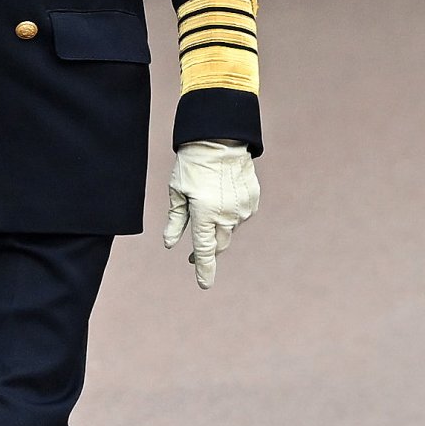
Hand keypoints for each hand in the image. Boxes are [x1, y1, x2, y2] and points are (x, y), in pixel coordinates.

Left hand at [163, 141, 258, 289]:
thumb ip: (176, 221)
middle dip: (207, 250)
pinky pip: (239, 216)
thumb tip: (171, 244)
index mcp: (205, 214)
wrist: (221, 140)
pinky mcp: (252, 201)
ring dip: (217, 228)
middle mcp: (227, 216)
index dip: (203, 269)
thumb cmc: (193, 164)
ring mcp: (243, 209)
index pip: (204, 251)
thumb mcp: (177, 191)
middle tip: (192, 255)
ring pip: (229, 229)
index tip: (204, 285)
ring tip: (206, 205)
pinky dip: (229, 214)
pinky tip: (221, 199)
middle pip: (218, 244)